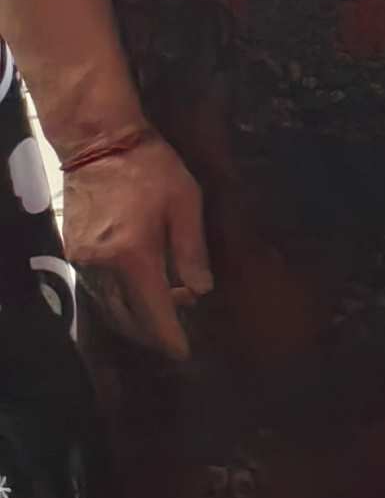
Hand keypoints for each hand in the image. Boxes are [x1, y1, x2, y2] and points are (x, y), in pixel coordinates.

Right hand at [62, 130, 210, 356]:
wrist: (98, 144)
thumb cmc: (151, 168)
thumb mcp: (186, 203)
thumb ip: (192, 250)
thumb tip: (200, 290)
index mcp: (133, 255)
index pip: (152, 310)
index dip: (169, 335)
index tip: (183, 353)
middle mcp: (100, 266)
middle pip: (126, 316)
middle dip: (153, 330)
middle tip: (179, 331)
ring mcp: (80, 261)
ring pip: (108, 306)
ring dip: (136, 315)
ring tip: (168, 306)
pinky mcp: (71, 253)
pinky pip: (96, 290)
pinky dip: (119, 298)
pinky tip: (140, 289)